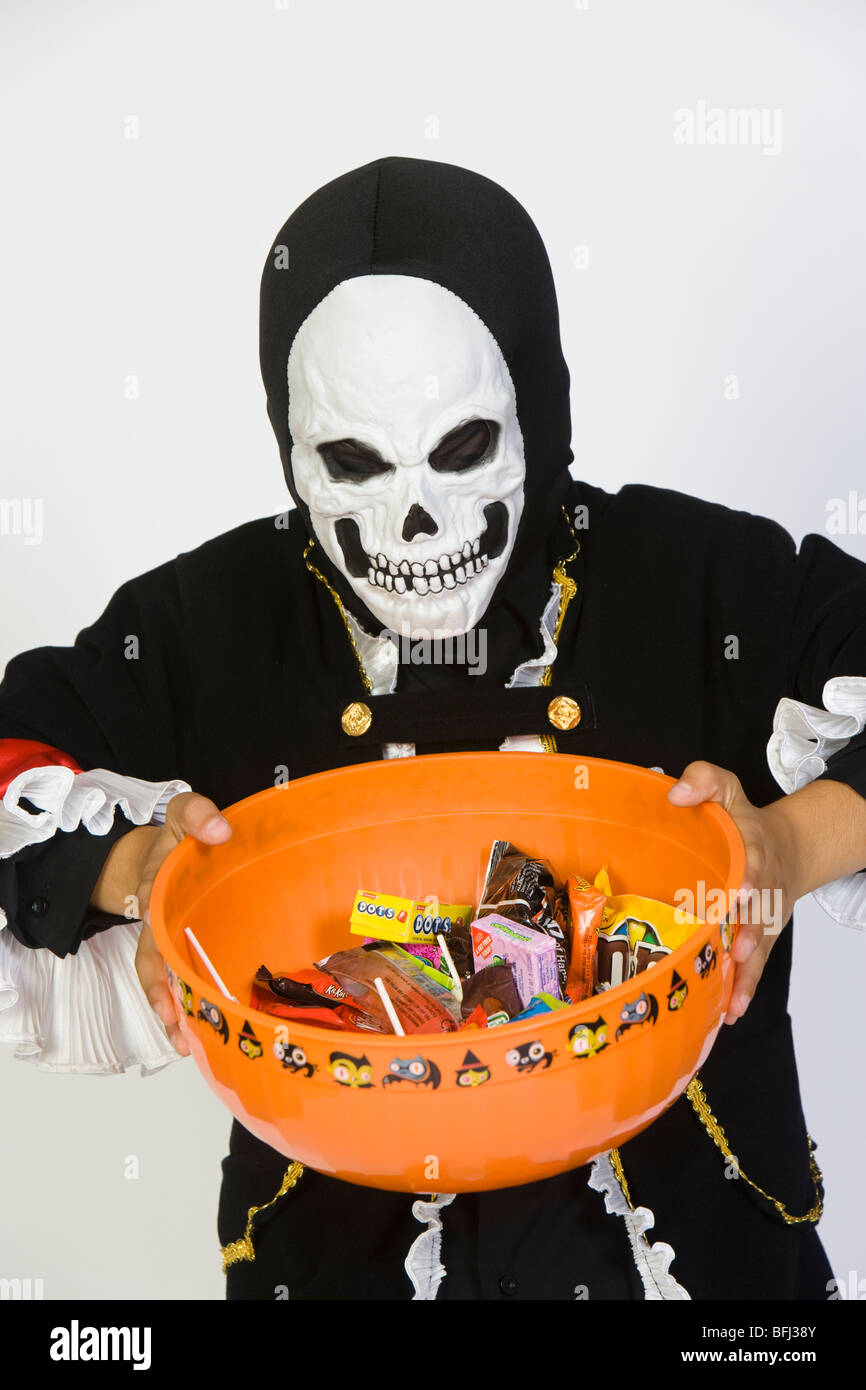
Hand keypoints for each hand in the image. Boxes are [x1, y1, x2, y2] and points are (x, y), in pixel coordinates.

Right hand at [91, 792, 231, 1054]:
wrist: (169, 846)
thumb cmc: (179, 836)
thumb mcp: (183, 813)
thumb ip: (197, 814)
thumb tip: (219, 830)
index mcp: (156, 892)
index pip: (151, 922)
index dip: (156, 948)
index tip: (162, 973)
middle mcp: (157, 922)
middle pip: (153, 965)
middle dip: (162, 998)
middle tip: (177, 1029)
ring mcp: (169, 940)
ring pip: (164, 981)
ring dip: (173, 1013)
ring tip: (185, 1044)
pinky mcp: (185, 949)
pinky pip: (181, 980)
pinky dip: (186, 1006)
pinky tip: (200, 1032)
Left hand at [667, 761, 800, 1024]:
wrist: (786, 847)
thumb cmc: (742, 822)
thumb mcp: (725, 789)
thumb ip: (704, 780)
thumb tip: (676, 793)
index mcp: (753, 850)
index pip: (755, 862)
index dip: (752, 876)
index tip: (745, 890)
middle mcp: (762, 888)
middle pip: (759, 912)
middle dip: (751, 931)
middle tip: (738, 950)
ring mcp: (761, 917)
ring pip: (757, 948)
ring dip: (747, 972)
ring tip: (731, 998)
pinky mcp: (757, 938)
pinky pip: (753, 966)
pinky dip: (744, 988)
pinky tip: (729, 1011)